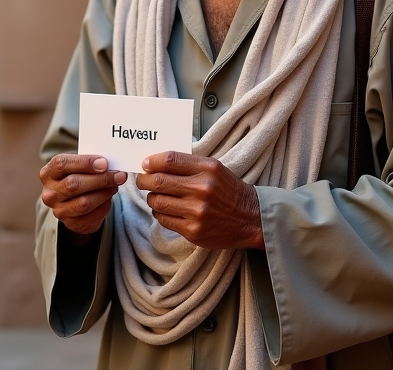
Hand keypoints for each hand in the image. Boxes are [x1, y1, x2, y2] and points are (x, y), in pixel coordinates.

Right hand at [39, 154, 127, 239]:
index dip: (84, 163)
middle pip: (74, 184)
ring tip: (116, 185)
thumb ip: (88, 164)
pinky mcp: (71, 223)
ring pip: (84, 202)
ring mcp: (58, 210)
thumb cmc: (77, 177)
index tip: (104, 163)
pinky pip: (92, 215)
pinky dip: (105, 205)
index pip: (62, 164)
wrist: (72, 203)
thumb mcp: (77, 167)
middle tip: (119, 175)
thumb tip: (109, 165)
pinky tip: (109, 197)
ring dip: (105, 193)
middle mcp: (50, 193)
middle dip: (100, 179)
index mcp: (48, 173)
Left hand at [136, 151, 264, 249]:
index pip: (170, 160)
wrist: (251, 218)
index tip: (145, 164)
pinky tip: (166, 210)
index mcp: (208, 169)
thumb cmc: (228, 190)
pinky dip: (160, 213)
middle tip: (141, 180)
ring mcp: (197, 212)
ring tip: (156, 195)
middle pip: (159, 181)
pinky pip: (164, 220)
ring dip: (151, 197)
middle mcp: (202, 189)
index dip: (152, 161)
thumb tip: (155, 163)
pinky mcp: (193, 231)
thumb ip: (188, 164)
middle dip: (144, 180)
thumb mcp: (214, 168)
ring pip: (157, 202)